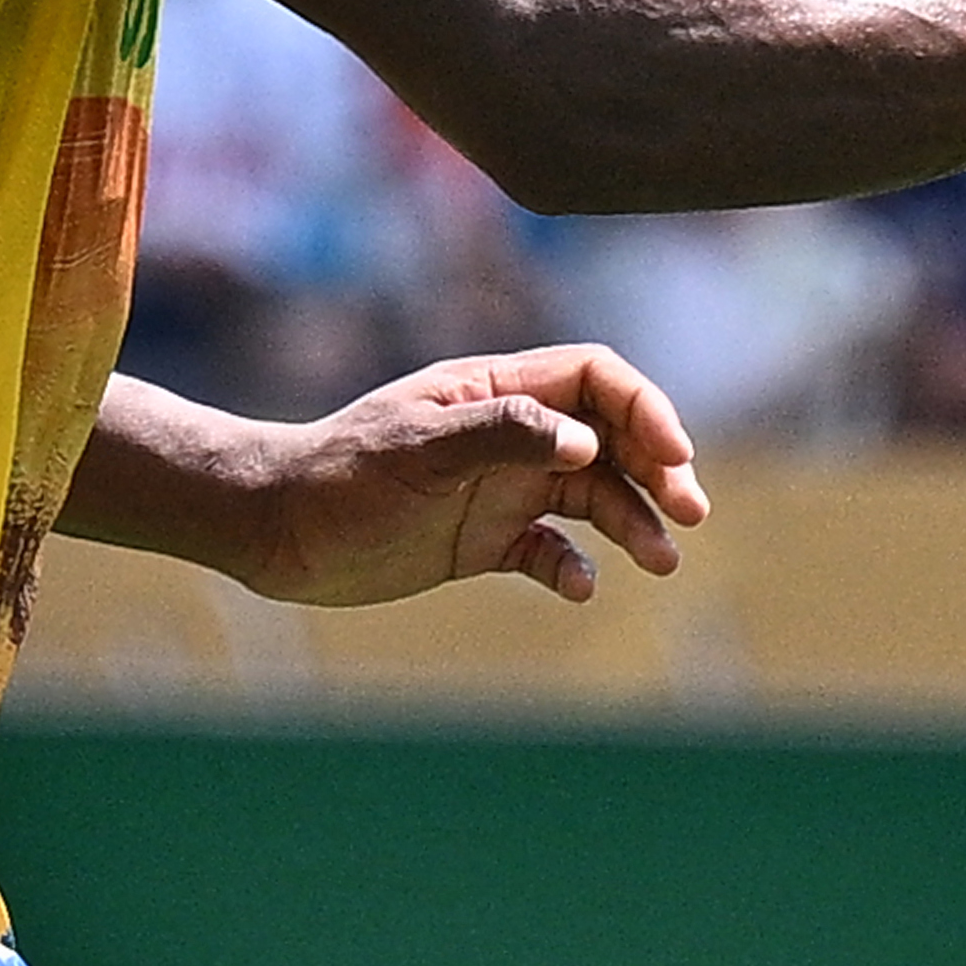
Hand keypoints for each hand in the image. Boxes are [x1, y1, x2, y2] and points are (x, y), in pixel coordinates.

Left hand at [231, 345, 710, 607]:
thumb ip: (503, 433)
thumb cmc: (338, 477)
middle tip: (691, 512)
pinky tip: (580, 587)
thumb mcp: (418, 449)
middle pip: (611, 438)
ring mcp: (499, 487)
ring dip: (634, 523)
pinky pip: (551, 549)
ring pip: (594, 497)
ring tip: (661, 562)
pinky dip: (575, 567)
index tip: (673, 456)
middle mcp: (509, 435)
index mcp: (495, 391)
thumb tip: (587, 442)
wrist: (274, 529)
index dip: (645, 409)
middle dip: (659, 469)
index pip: (596, 378)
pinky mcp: (484, 540)